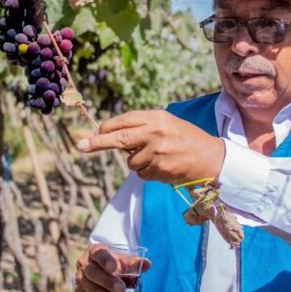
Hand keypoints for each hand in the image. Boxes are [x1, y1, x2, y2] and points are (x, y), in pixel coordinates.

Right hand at [74, 244, 150, 291]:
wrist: (101, 271)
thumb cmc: (114, 263)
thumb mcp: (123, 260)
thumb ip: (133, 263)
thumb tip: (147, 264)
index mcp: (95, 251)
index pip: (98, 253)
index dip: (105, 260)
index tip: (114, 267)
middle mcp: (84, 263)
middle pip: (93, 273)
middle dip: (108, 282)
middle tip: (122, 289)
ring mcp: (79, 278)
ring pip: (91, 290)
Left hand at [76, 110, 224, 183]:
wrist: (210, 157)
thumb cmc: (185, 139)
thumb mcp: (166, 124)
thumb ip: (142, 128)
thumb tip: (113, 136)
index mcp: (156, 118)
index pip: (123, 121)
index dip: (106, 128)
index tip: (93, 133)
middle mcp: (155, 133)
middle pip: (119, 139)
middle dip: (97, 143)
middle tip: (80, 145)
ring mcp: (157, 152)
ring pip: (130, 161)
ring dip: (136, 162)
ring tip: (157, 157)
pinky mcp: (160, 169)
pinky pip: (141, 173)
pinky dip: (147, 172)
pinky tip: (162, 166)